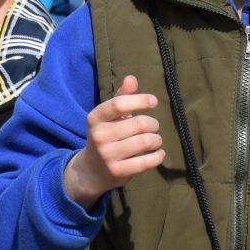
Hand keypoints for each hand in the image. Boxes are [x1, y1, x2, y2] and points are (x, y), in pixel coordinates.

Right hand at [64, 75, 164, 205]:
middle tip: (153, 127)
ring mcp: (108, 155)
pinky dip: (158, 156)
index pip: (119, 104)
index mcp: (95, 118)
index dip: (140, 100)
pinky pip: (147, 161)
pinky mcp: (118, 171)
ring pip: (145, 141)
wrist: (91, 170)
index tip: (153, 101)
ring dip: (157, 140)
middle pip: (139, 123)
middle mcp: (99, 136)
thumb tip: (131, 78)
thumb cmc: (105, 136)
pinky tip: (158, 154)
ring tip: (155, 140)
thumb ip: (122, 97)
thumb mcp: (109, 116)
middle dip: (153, 124)